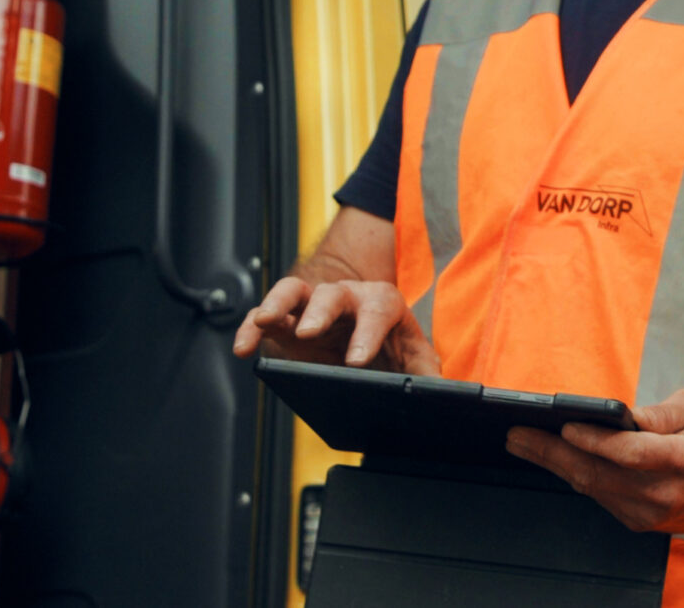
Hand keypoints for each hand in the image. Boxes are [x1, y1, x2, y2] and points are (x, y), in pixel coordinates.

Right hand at [229, 276, 441, 374]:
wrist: (368, 337)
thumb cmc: (392, 344)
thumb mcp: (414, 359)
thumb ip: (426, 373)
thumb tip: (440, 393)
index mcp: (381, 304)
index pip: (378, 310)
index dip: (367, 333)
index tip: (356, 361)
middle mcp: (346, 298)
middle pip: (333, 295)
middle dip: (321, 313)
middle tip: (309, 333)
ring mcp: (314, 305)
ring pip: (293, 291)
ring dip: (278, 304)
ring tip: (265, 322)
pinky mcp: (288, 320)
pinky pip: (265, 316)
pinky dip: (251, 327)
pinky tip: (243, 347)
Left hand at [505, 388, 683, 532]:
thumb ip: (660, 413)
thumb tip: (622, 416)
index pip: (631, 452)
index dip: (595, 440)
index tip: (565, 425)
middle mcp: (665, 492)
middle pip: (599, 474)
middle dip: (552, 454)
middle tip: (519, 436)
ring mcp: (652, 512)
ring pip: (594, 489)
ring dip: (555, 466)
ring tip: (524, 445)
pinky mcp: (643, 522)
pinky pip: (601, 498)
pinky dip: (576, 477)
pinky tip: (556, 461)